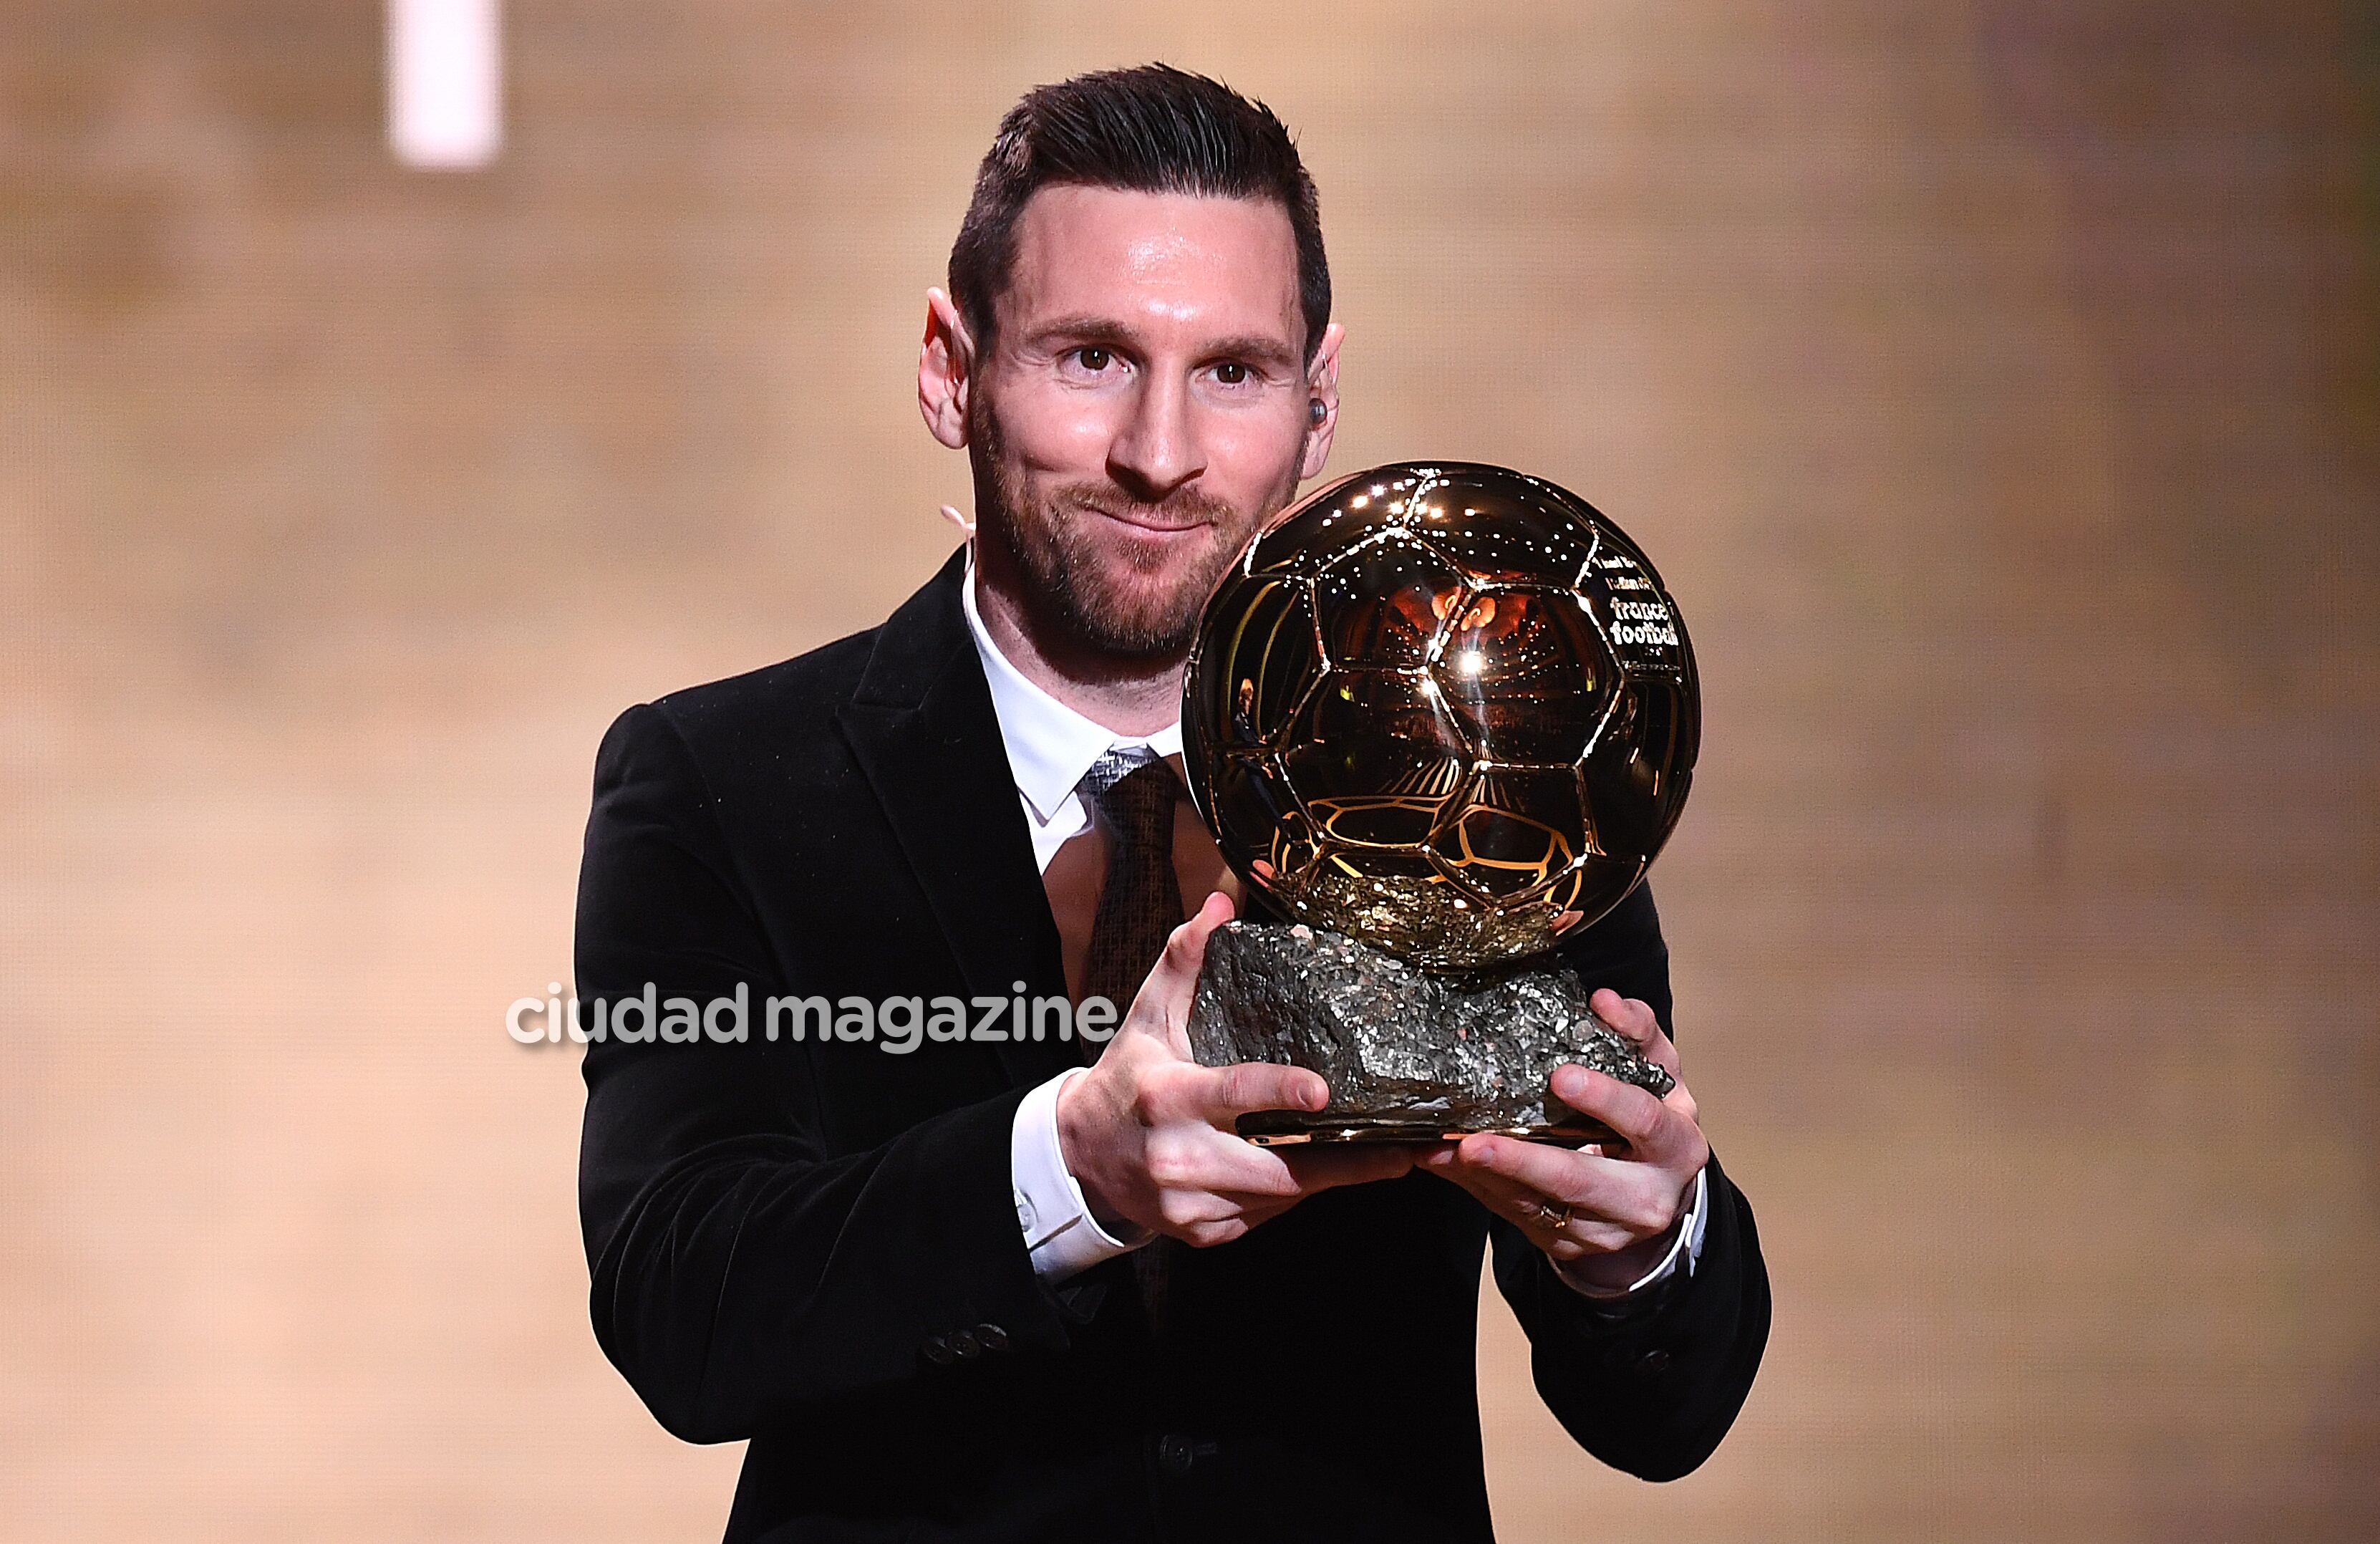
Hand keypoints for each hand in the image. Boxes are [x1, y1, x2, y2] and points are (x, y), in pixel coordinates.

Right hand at [1057, 891, 1416, 1246]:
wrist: (1080, 1154)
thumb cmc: (1127, 1074)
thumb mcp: (1147, 1014)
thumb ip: (1185, 959)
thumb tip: (1221, 903)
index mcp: (1167, 1097)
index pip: (1231, 1094)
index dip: (1278, 1092)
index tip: (1323, 1092)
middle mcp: (1178, 1157)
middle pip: (1276, 1167)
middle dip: (1344, 1162)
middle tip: (1402, 1150)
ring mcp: (1190, 1203)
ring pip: (1278, 1197)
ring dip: (1331, 1179)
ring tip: (1386, 1160)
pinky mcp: (1202, 1231)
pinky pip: (1264, 1215)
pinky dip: (1294, 1195)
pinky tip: (1321, 1172)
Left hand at [1415, 989, 1707, 1290]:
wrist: (1659, 1193)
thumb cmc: (1653, 1119)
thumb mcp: (1659, 1075)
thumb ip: (1637, 1033)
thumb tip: (1604, 1000)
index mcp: (1676, 1148)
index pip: (1644, 1122)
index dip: (1604, 1099)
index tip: (1561, 1077)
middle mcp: (1645, 1198)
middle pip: (1579, 1181)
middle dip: (1524, 1162)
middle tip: (1475, 1142)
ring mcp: (1604, 1230)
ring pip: (1537, 1205)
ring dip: (1485, 1177)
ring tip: (1443, 1151)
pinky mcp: (1567, 1243)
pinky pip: (1515, 1215)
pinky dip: (1476, 1186)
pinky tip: (1441, 1162)